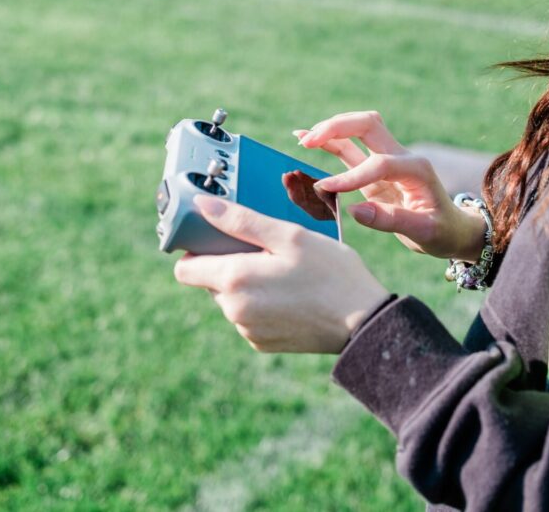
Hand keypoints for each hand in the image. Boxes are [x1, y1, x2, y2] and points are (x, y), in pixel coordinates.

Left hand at [173, 194, 389, 353]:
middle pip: (210, 281)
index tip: (219, 239)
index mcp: (235, 279)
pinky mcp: (262, 343)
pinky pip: (249, 317)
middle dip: (229, 264)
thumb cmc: (331, 272)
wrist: (363, 322)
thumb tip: (201, 205)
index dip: (197, 250)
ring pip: (232, 299)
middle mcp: (234, 309)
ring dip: (247, 284)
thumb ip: (241, 221)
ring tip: (284, 272)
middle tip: (265, 250)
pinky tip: (291, 294)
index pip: (185, 269)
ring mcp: (248, 330)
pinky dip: (262, 304)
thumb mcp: (289, 236)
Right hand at [296, 111, 485, 260]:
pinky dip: (329, 142)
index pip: (379, 164)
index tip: (326, 189)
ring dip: (331, 130)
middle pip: (368, 125)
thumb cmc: (441, 231)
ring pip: (358, 130)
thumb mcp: (424, 231)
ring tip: (302, 137)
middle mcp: (402, 157)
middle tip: (309, 141)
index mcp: (417, 170)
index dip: (351, 176)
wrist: (451, 229)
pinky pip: (350, 148)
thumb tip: (353, 210)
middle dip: (338, 127)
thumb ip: (389, 220)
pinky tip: (306, 138)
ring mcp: (387, 160)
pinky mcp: (375, 170)